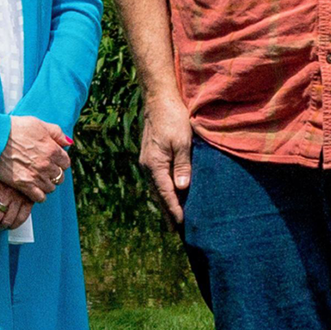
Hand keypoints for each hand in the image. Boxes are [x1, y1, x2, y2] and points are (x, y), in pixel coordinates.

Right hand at [0, 114, 71, 202]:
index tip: (51, 161)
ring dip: (46, 184)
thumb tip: (69, 142)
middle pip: (59, 176)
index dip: (59, 162)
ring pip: (51, 188)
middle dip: (53, 173)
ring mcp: (36, 176)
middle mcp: (47, 164)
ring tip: (37, 179)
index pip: (66, 162)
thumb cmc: (13, 128)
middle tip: (44, 170)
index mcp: (52, 149)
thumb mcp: (38, 124)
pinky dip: (38, 195)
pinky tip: (32, 189)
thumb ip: (56, 133)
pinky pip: (40, 197)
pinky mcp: (24, 185)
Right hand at [138, 97, 193, 224]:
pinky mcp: (151, 155)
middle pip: (158, 194)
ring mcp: (148, 160)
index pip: (166, 193)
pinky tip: (170, 192)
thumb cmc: (173, 118)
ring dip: (165, 202)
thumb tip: (181, 188)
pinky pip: (157, 178)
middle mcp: (148, 166)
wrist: (159, 99)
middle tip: (176, 230)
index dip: (174, 209)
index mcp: (155, 164)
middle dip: (167, 212)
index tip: (182, 224)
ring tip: (173, 217)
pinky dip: (163, 189)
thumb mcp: (182, 141)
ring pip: (156, 187)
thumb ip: (182, 166)